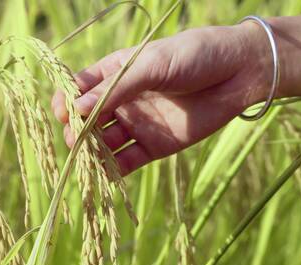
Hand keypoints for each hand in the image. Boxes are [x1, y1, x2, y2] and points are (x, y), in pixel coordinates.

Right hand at [52, 23, 270, 175]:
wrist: (238, 73)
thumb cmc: (193, 56)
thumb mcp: (151, 65)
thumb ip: (114, 89)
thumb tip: (75, 110)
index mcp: (116, 74)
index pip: (80, 89)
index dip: (66, 101)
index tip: (62, 113)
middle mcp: (122, 101)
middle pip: (87, 120)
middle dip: (77, 131)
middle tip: (76, 139)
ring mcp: (136, 124)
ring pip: (103, 143)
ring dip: (91, 151)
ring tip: (87, 157)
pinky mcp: (153, 146)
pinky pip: (126, 161)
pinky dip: (113, 169)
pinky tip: (105, 172)